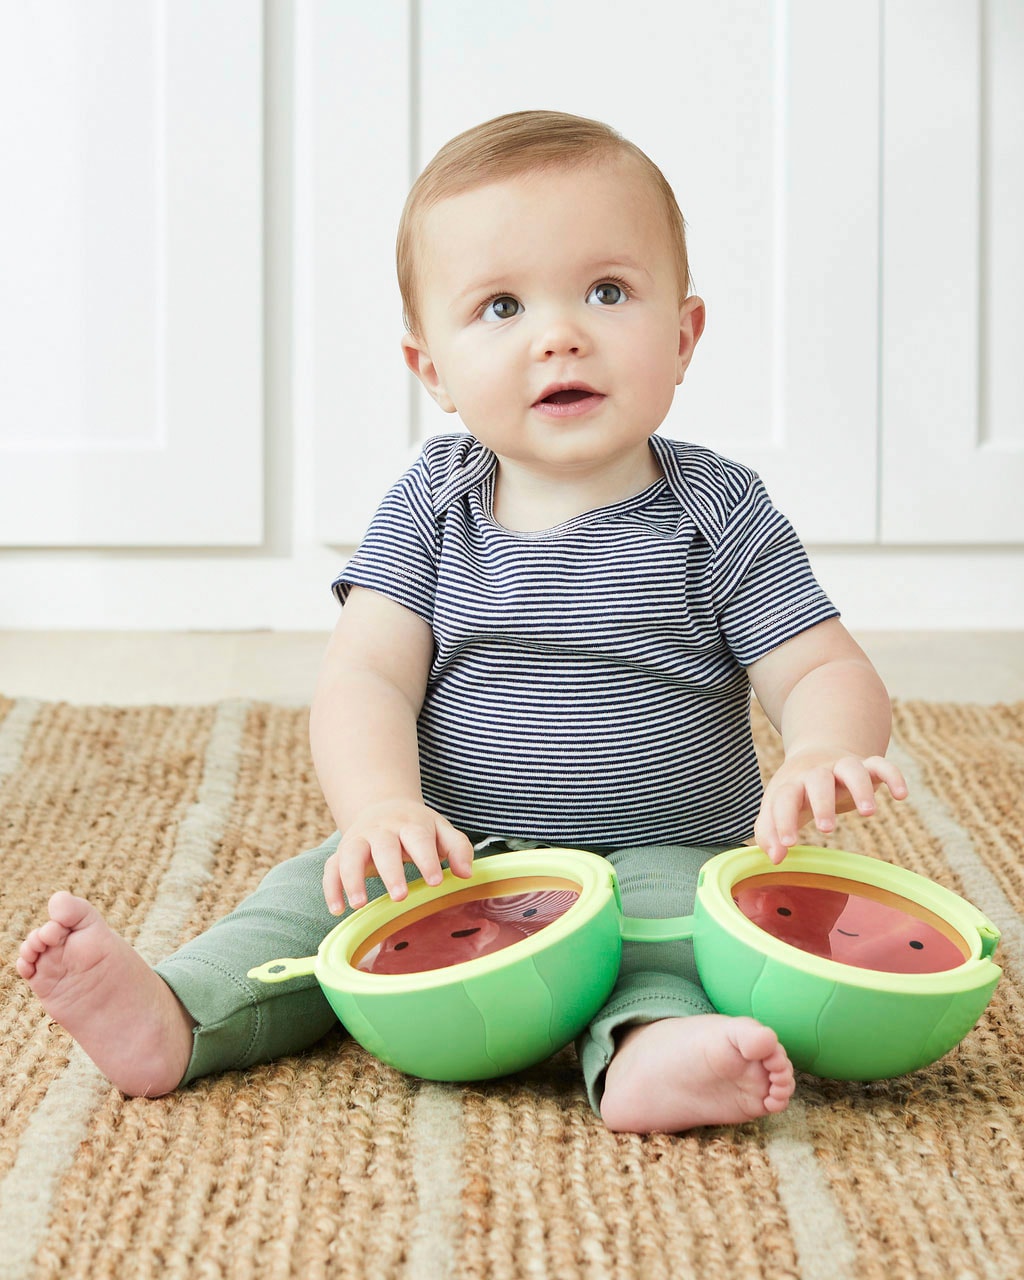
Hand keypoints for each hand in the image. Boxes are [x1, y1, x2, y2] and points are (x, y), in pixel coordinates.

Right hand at [323, 799, 474, 912]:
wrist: (383, 805)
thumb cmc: (417, 826)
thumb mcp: (441, 830)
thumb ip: (458, 848)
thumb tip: (465, 874)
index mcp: (410, 823)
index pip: (419, 838)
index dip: (427, 859)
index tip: (435, 882)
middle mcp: (382, 829)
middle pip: (384, 846)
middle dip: (390, 871)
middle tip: (400, 897)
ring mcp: (359, 839)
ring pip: (350, 854)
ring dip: (352, 878)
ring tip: (359, 905)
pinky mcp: (342, 852)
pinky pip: (331, 868)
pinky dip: (331, 888)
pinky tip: (337, 910)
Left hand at [754, 749, 907, 864]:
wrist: (816, 755)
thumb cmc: (795, 792)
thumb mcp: (776, 809)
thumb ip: (768, 833)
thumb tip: (775, 858)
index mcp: (791, 784)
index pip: (784, 799)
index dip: (784, 821)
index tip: (788, 845)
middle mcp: (817, 772)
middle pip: (818, 780)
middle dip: (823, 803)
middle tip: (826, 830)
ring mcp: (842, 767)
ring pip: (852, 769)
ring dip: (861, 788)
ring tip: (868, 814)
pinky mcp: (866, 766)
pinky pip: (882, 765)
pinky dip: (893, 775)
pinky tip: (901, 795)